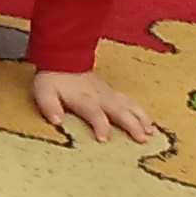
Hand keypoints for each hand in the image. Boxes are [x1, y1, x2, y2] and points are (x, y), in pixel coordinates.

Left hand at [31, 69, 156, 144]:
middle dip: (132, 124)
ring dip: (141, 118)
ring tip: (152, 132)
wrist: (63, 57)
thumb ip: (50, 108)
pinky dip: (140, 111)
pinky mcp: (112, 90)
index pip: (94, 113)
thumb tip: (57, 122)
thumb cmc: (53, 79)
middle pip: (119, 110)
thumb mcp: (43, 93)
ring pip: (129, 105)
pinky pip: (129, 100)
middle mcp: (100, 96)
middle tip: (142, 139)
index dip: (100, 126)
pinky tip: (148, 121)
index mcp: (84, 98)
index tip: (104, 139)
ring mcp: (108, 92)